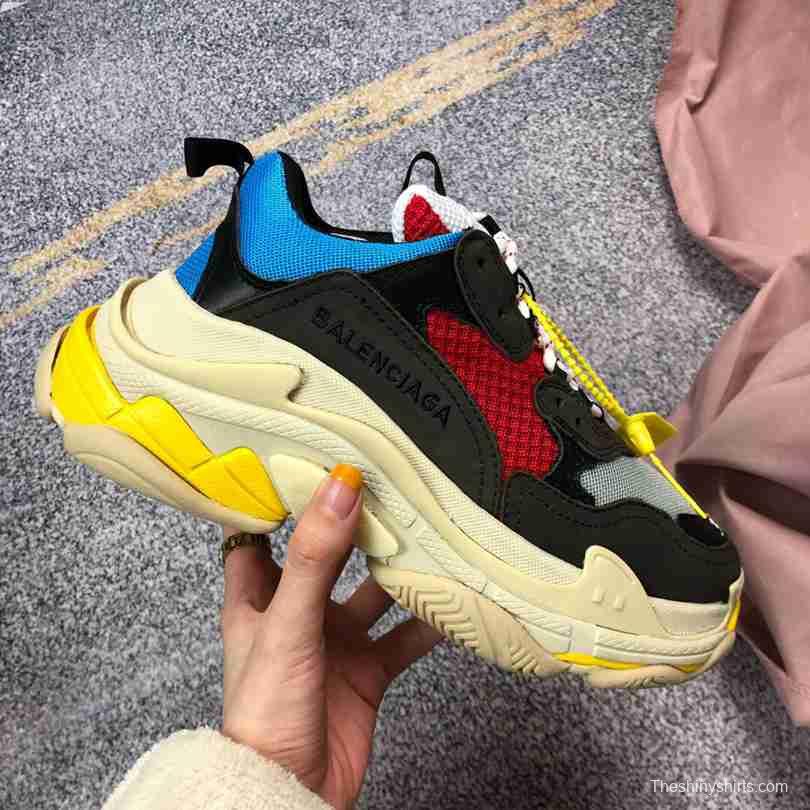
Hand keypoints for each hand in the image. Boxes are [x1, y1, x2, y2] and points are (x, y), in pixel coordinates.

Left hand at [220, 464, 440, 808]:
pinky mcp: (366, 670)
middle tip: (381, 484)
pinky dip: (428, 620)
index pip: (256, 531)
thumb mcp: (286, 623)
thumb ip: (314, 556)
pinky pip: (404, 636)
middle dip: (352, 524)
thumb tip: (339, 489)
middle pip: (326, 553)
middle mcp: (296, 612)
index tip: (297, 457)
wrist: (290, 792)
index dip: (273, 497)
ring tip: (427, 533)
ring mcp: (334, 641)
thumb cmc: (265, 712)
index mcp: (257, 597)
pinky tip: (451, 601)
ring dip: (398, 570)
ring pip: (372, 592)